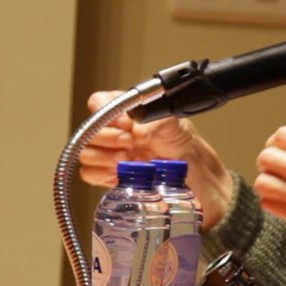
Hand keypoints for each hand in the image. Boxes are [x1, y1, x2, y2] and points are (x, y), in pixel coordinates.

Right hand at [78, 90, 232, 228]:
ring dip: (103, 156)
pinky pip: (90, 175)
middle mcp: (117, 134)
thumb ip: (157, 118)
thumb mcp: (177, 126)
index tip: (126, 122)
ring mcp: (113, 156)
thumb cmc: (188, 151)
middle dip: (107, 136)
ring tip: (127, 158)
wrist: (199, 182)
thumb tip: (138, 125)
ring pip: (86, 152)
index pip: (100, 102)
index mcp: (130, 115)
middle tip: (129, 143)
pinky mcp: (112, 179)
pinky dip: (101, 173)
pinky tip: (119, 173)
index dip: (106, 110)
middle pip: (89, 129)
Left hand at [254, 126, 285, 282]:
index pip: (280, 136)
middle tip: (280, 171)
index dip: (279, 144)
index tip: (283, 152)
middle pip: (266, 157)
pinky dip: (274, 202)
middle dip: (272, 163)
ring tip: (282, 187)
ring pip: (262, 181)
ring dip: (270, 183)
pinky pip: (268, 203)